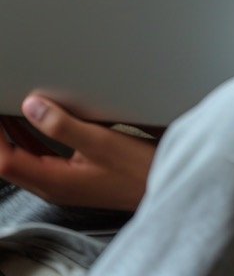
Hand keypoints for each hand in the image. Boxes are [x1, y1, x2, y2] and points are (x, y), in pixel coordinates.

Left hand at [0, 95, 155, 209]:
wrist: (158, 185)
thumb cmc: (136, 169)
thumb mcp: (100, 141)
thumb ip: (62, 125)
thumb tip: (31, 107)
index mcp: (54, 180)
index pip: (6, 161)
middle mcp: (53, 186)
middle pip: (9, 164)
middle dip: (1, 136)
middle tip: (3, 107)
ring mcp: (62, 184)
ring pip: (22, 161)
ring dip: (13, 137)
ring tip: (12, 111)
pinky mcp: (71, 178)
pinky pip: (38, 160)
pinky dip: (29, 141)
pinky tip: (35, 124)